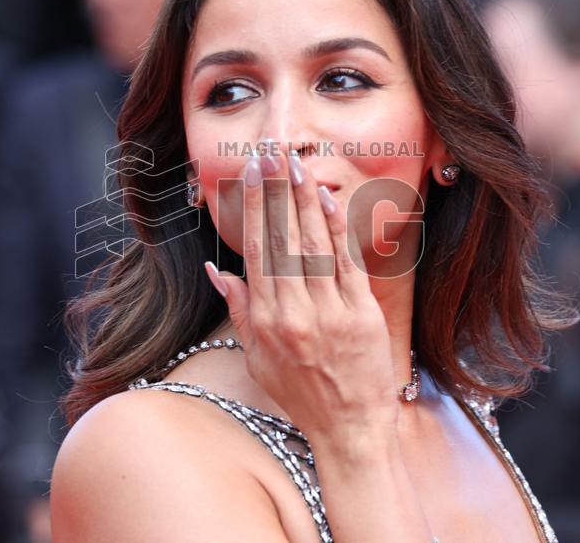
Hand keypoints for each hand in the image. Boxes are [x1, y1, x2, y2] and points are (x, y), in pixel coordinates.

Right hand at [204, 140, 399, 440]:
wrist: (349, 426)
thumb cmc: (301, 393)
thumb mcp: (258, 357)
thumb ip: (240, 309)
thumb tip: (217, 269)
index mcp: (267, 319)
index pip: (256, 250)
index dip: (252, 208)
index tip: (250, 174)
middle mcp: (295, 311)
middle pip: (283, 240)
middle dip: (275, 192)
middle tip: (270, 153)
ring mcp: (331, 311)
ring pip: (313, 246)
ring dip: (303, 201)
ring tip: (295, 165)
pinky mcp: (362, 314)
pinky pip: (347, 263)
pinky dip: (337, 230)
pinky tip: (327, 200)